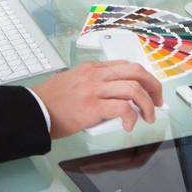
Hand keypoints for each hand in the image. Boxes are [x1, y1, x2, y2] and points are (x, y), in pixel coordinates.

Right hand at [31, 61, 162, 138]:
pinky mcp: (92, 107)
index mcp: (91, 68)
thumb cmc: (51, 100)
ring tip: (147, 117)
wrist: (34, 110)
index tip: (151, 90)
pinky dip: (132, 117)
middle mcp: (95, 75)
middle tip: (158, 102)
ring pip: (133, 89)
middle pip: (136, 71)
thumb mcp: (73, 81)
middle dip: (154, 87)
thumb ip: (93, 83)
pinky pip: (123, 108)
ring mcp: (94, 90)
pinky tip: (129, 125)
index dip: (145, 77)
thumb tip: (114, 97)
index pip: (126, 65)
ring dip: (147, 105)